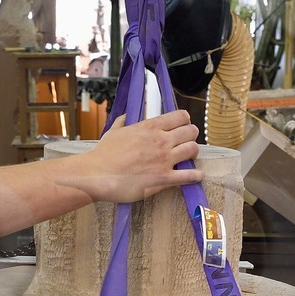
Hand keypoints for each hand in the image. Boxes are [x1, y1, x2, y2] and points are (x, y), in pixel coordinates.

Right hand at [74, 110, 202, 203]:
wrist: (97, 175)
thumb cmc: (103, 155)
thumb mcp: (113, 132)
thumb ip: (123, 123)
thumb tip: (125, 117)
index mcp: (150, 127)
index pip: (180, 116)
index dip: (184, 121)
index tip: (183, 126)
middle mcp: (161, 141)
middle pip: (191, 132)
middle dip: (191, 136)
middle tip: (186, 142)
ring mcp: (164, 160)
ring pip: (193, 150)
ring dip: (193, 153)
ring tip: (189, 158)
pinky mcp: (164, 178)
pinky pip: (189, 175)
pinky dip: (196, 175)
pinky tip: (197, 175)